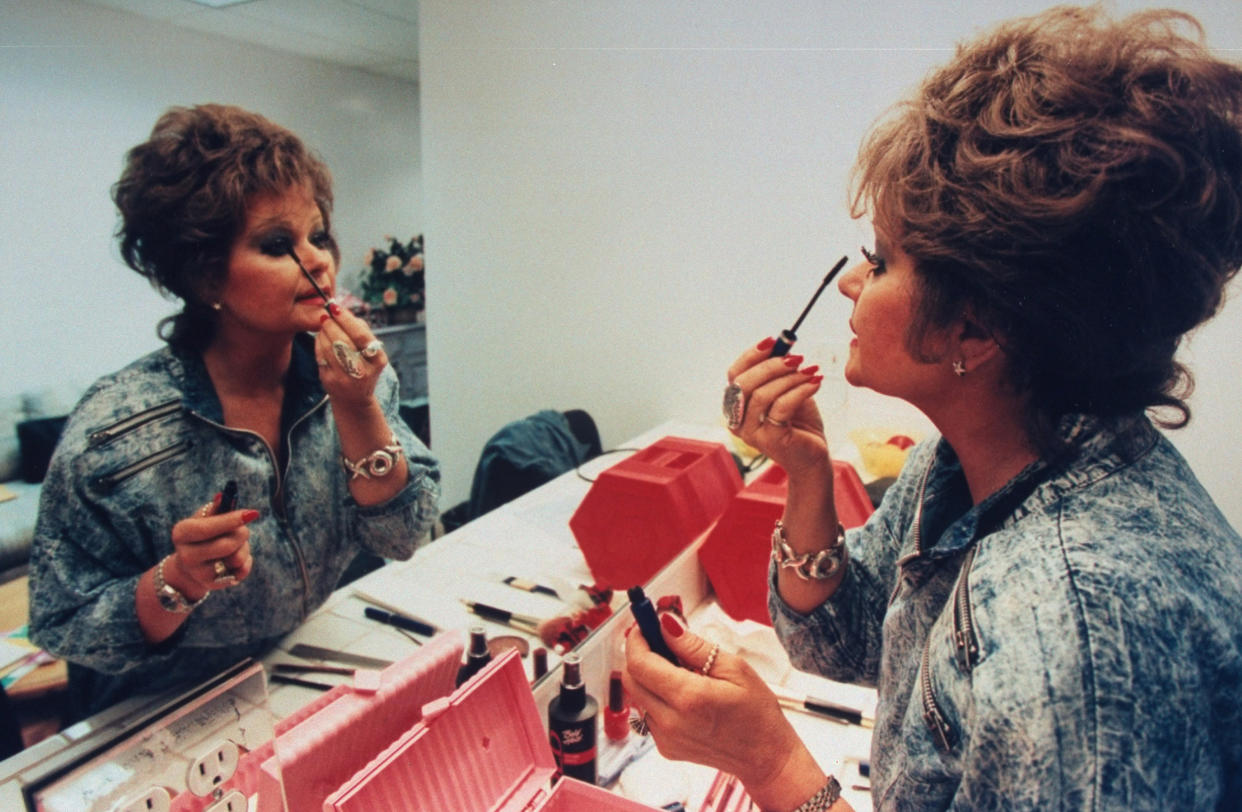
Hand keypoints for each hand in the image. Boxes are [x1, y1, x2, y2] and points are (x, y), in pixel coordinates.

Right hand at [166, 493, 256, 596]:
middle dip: (242, 534)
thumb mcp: (205, 517)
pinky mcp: (214, 584)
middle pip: (227, 545)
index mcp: (181, 533)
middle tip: (243, 530)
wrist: (192, 563)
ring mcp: (199, 573)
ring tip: (236, 544)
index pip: (207, 528)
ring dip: (244, 547)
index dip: (232, 520)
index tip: (253, 513)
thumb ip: (216, 508)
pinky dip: (246, 560)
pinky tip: (235, 557)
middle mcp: (186, 556)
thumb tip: (223, 496)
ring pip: (236, 558)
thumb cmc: (202, 533)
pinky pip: (242, 571)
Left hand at [314, 304, 387, 409]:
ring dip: (323, 332)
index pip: (361, 335)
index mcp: (378, 360)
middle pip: (342, 341)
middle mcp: (363, 371)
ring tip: (323, 325)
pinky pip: (320, 356)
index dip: (346, 319)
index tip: (336, 308)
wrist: (353, 398)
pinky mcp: (329, 381)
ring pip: (328, 347)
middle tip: (325, 315)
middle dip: (331, 324)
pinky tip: (321, 338)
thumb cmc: (363, 367)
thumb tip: (344, 312)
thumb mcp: (371, 352)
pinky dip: (318, 343)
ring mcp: (345, 378)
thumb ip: (361, 331)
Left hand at [621, 611, 825, 805]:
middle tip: (660, 641)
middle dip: (640, 655)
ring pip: (639, 696)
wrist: (765, 757)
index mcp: (688, 698)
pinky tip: (684, 694)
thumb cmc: (757, 712)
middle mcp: (670, 721)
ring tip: (681, 670)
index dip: (637, 639)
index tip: (644, 625)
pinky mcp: (666, 748)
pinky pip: (649, 714)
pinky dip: (658, 697)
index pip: (640, 663)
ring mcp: (666, 738)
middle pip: (632, 679)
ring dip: (650, 677)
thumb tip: (665, 624)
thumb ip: (694, 646)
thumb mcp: (734, 668)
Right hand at [726, 337, 828, 477]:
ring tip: (811, 371)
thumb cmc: (799, 423)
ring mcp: (752, 433)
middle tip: (797, 357)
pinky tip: (816, 383)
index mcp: (736, 406)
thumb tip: (782, 344)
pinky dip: (801, 390)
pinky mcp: (771, 440)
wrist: (813, 458)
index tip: (773, 341)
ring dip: (790, 378)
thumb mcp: (787, 391)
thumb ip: (780, 372)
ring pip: (763, 395)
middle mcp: (737, 421)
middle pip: (744, 384)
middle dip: (771, 365)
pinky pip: (782, 407)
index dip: (751, 356)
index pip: (734, 375)